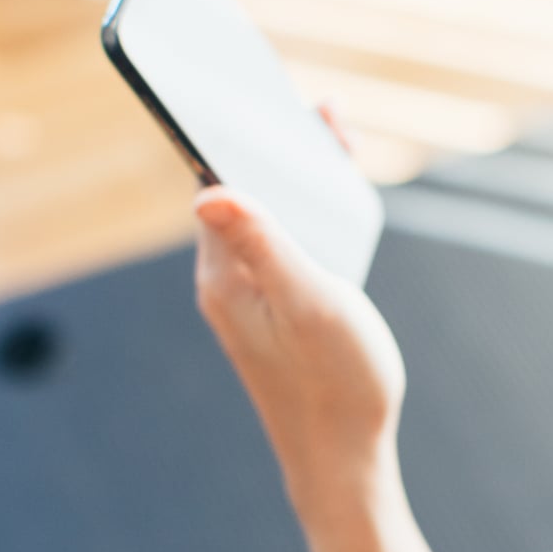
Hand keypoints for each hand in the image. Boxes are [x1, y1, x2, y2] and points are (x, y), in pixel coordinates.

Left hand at [192, 105, 403, 497]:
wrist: (344, 459)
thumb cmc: (336, 382)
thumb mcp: (310, 302)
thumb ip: (265, 242)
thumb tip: (208, 189)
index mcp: (224, 272)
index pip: (215, 177)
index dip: (239, 131)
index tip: (263, 92)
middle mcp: (226, 278)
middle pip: (242, 188)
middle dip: (276, 145)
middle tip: (322, 113)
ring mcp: (249, 294)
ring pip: (266, 215)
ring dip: (296, 177)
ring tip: (333, 141)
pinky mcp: (274, 309)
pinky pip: (281, 241)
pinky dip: (307, 212)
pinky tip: (335, 203)